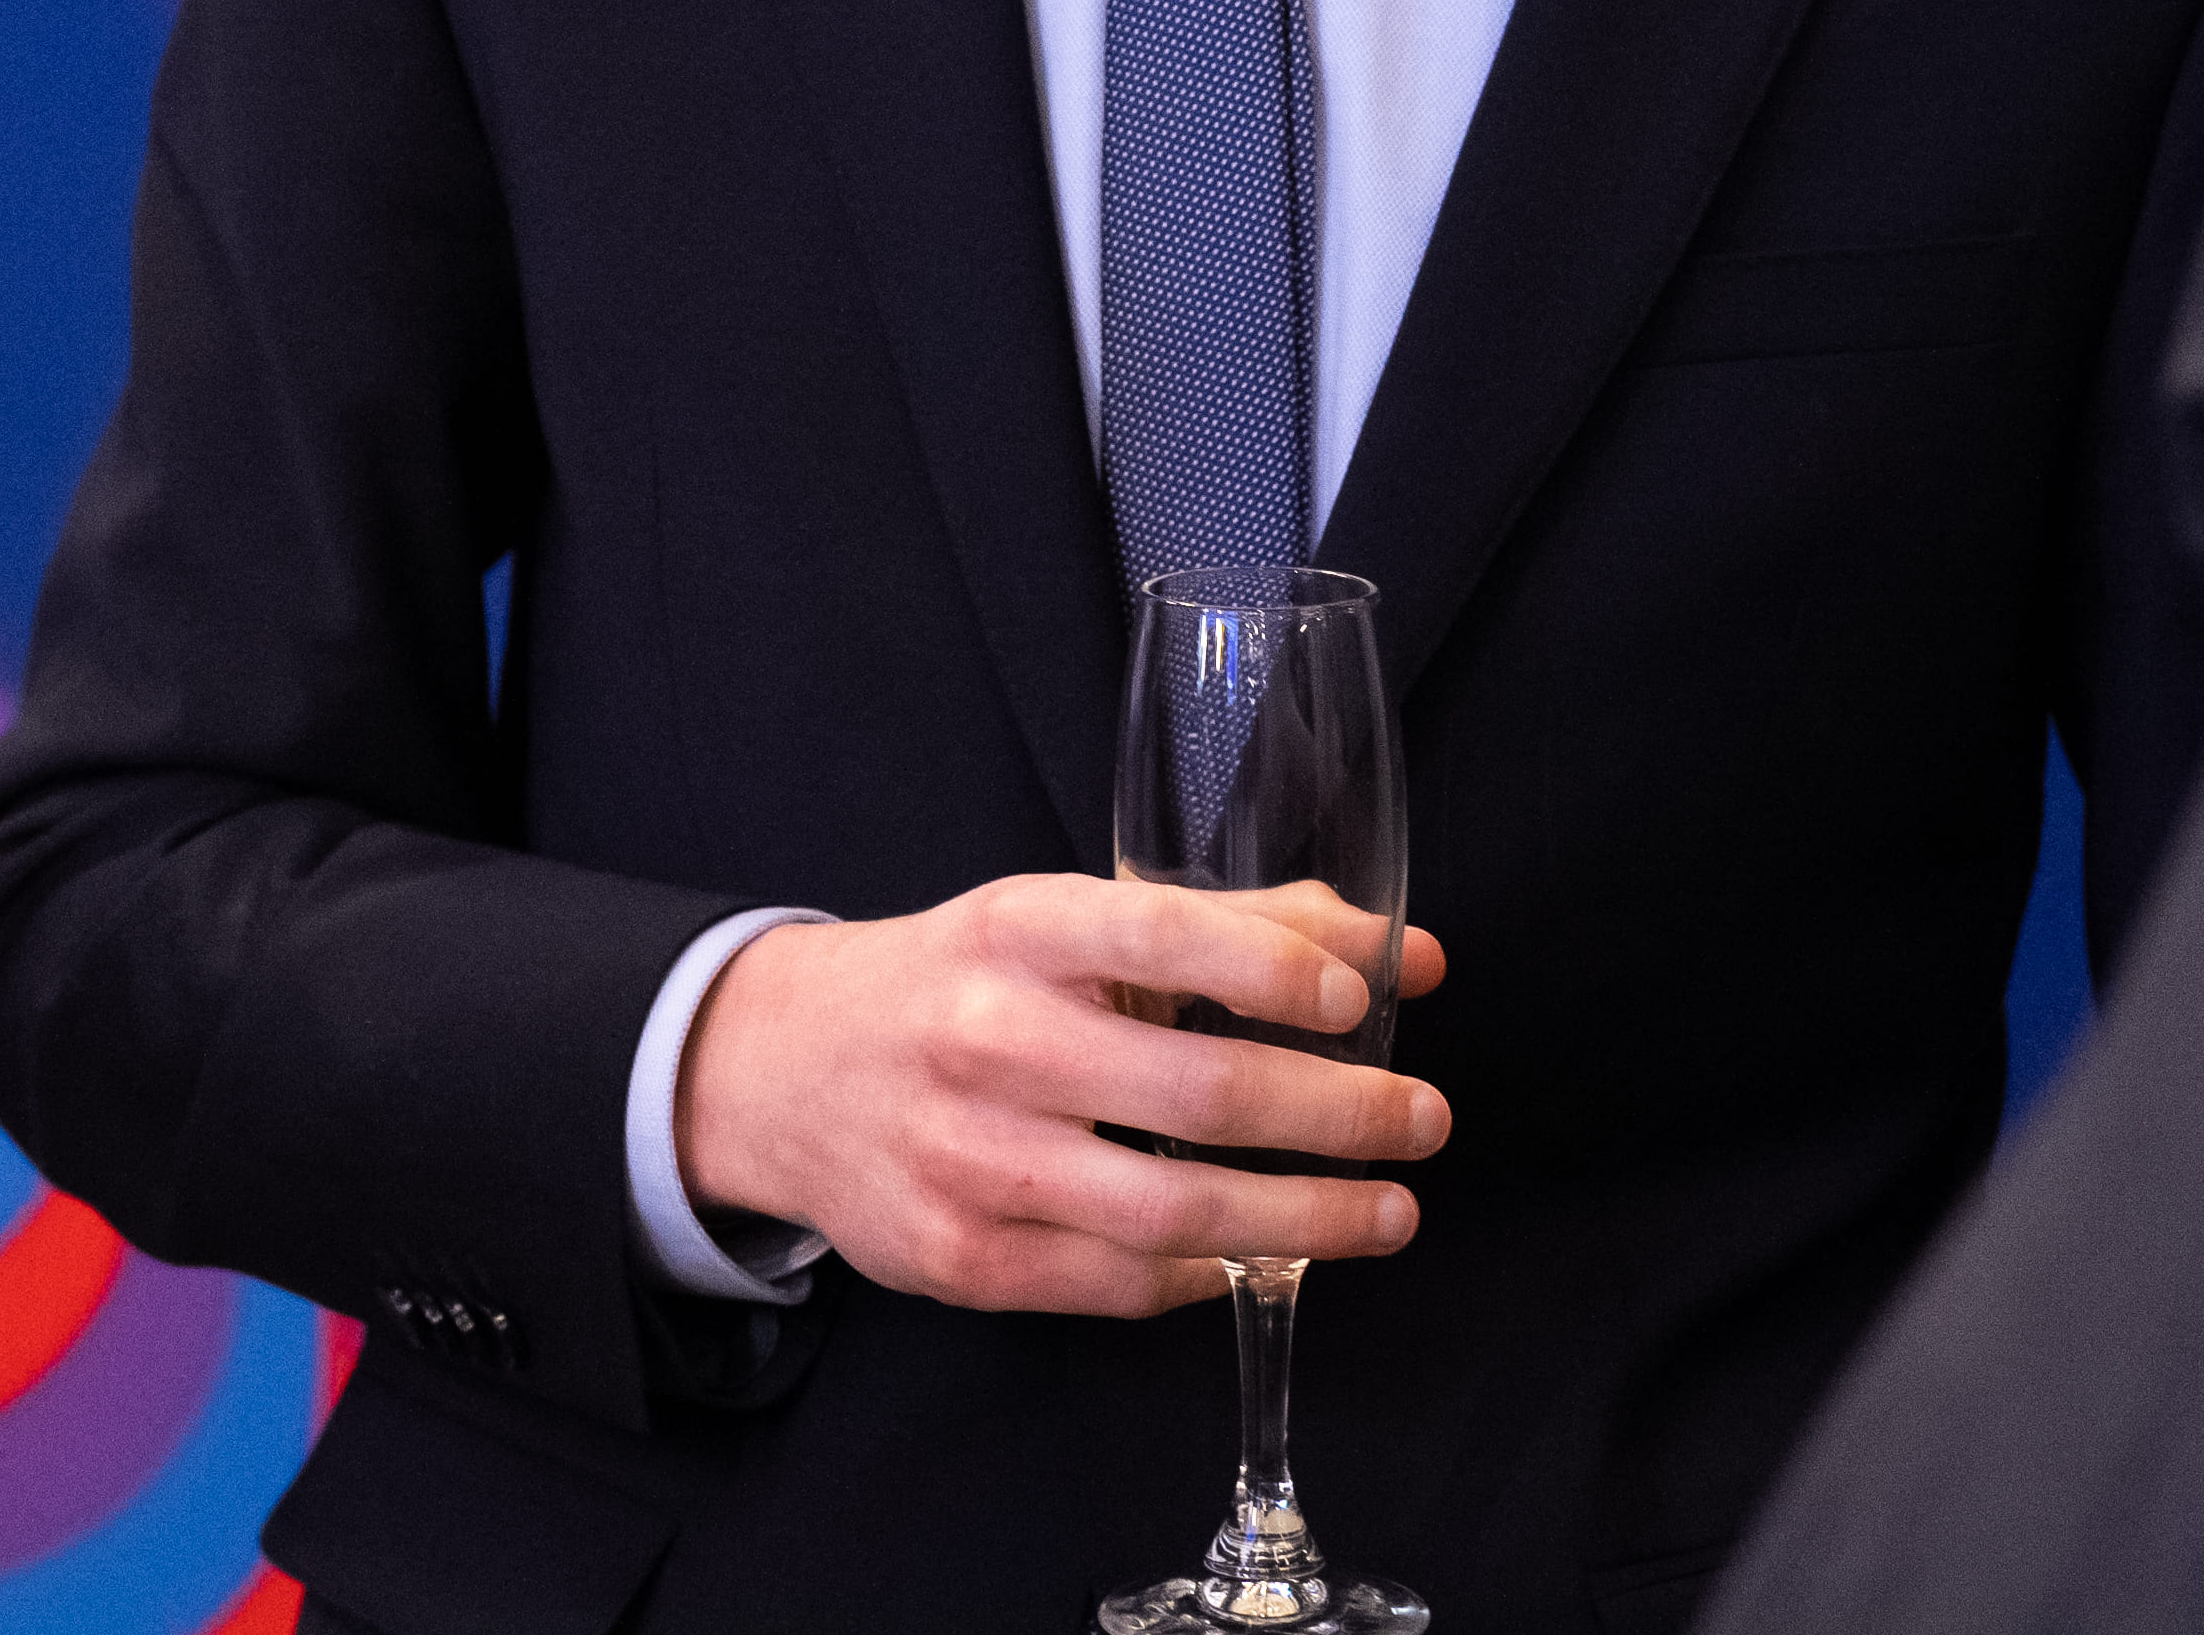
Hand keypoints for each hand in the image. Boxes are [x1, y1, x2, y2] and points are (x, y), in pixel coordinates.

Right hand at [674, 874, 1450, 1316]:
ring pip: (1171, 1208)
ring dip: (1305, 1219)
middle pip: (1193, 1090)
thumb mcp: (1067, 921)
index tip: (1362, 1001)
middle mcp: (989, 1040)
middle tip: (1423, 1120)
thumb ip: (1235, 927)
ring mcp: (969, 1160)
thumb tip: (1403, 954)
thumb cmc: (963, 982)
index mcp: (1017, 930)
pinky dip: (1208, 1271)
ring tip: (1390, 1213)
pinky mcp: (959, 1259)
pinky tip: (1263, 1253)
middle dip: (1335, 1114)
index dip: (1271, 968)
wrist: (780, 1069)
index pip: (1160, 934)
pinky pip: (1117, 1281)